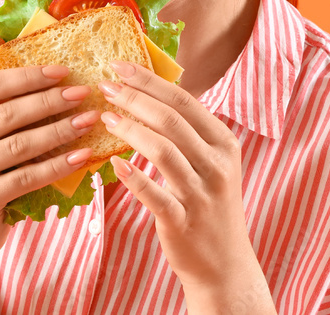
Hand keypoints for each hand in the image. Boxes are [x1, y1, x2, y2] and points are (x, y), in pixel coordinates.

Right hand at [0, 65, 101, 255]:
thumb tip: (52, 79)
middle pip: (6, 113)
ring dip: (59, 130)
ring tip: (88, 120)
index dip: (29, 77)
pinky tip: (81, 155)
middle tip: (82, 93)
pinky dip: (57, 165)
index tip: (63, 72)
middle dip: (49, 100)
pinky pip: (26, 177)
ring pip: (19, 144)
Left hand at [98, 60, 255, 288]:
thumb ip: (189, 132)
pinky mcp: (183, 221)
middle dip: (135, 98)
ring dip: (130, 130)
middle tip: (105, 86)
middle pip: (172, 120)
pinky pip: (154, 194)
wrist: (224, 264)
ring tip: (105, 118)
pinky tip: (113, 163)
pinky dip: (133, 176)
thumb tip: (151, 91)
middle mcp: (218, 165)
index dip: (150, 81)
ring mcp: (202, 194)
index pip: (184, 101)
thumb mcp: (211, 163)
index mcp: (224, 143)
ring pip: (162, 151)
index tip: (120, 66)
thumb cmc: (209, 205)